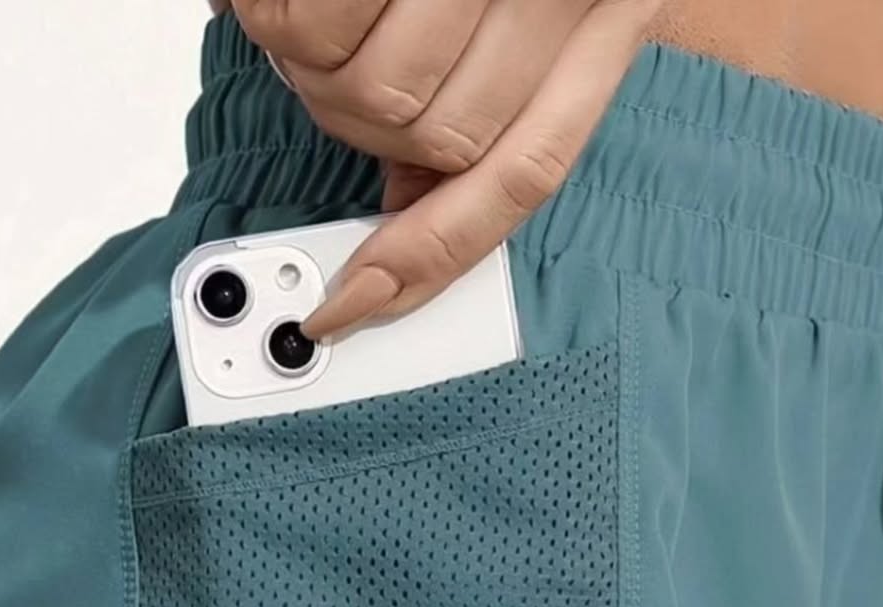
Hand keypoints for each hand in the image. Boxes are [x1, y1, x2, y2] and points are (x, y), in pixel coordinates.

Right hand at [231, 0, 663, 337]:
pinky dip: (277, 17)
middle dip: (360, 112)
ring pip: (373, 92)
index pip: (524, 173)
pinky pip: (315, 32)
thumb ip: (479, 104)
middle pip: (435, 138)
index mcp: (605, 16)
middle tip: (327, 50)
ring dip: (315, 61)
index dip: (434, 254)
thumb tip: (405, 200)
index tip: (353, 302)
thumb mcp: (524, 12)